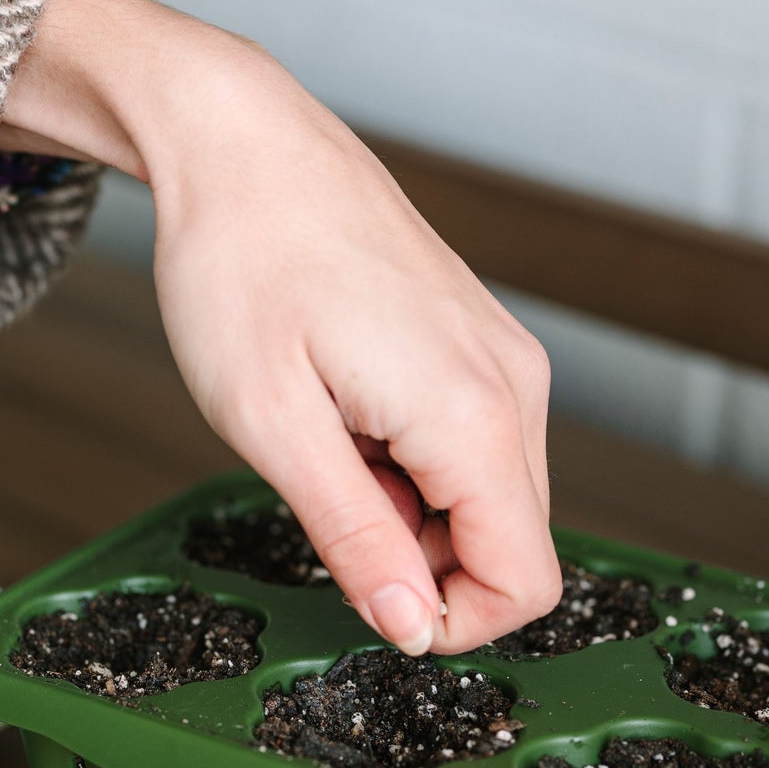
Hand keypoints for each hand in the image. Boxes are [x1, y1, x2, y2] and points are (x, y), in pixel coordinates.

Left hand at [0, 0, 560, 654]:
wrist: (242, 141)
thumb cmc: (240, 260)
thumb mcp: (273, 423)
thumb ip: (354, 535)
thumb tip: (410, 626)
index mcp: (473, 412)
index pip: (528, 582)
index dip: (451, 622)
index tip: (367, 592)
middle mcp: (512, 384)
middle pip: (514, 543)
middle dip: (422, 559)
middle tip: (325, 499)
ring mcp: (502, 357)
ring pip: (489, 495)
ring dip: (410, 507)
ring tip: (326, 441)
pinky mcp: (478, 342)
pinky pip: (471, 443)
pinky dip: (409, 461)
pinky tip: (343, 409)